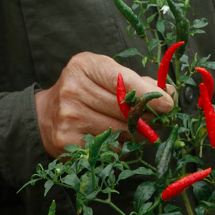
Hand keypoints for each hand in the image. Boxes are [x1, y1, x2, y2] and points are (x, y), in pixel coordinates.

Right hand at [34, 53, 174, 157]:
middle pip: (123, 109)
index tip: (168, 104)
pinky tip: (116, 138)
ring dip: (136, 133)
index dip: (148, 94)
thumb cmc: (84, 90)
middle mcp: (73, 90)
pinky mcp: (67, 142)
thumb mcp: (105, 74)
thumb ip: (136, 81)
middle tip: (158, 120)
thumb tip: (169, 94)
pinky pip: (108, 148)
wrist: (44, 115)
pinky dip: (120, 146)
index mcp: (84, 66)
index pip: (122, 80)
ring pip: (119, 131)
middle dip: (147, 116)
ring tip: (138, 129)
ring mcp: (68, 117)